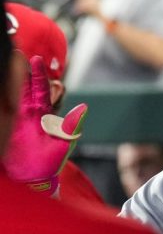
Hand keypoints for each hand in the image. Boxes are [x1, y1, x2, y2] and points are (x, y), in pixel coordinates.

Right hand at [3, 56, 87, 194]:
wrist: (33, 178)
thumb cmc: (51, 161)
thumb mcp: (64, 142)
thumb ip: (72, 124)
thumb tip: (84, 106)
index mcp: (47, 112)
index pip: (44, 89)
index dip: (42, 76)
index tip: (38, 60)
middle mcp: (30, 111)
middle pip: (26, 86)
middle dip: (24, 71)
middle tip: (22, 55)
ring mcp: (16, 117)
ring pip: (13, 93)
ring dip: (13, 79)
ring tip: (11, 62)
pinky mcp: (6, 125)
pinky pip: (4, 107)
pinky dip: (4, 96)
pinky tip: (5, 87)